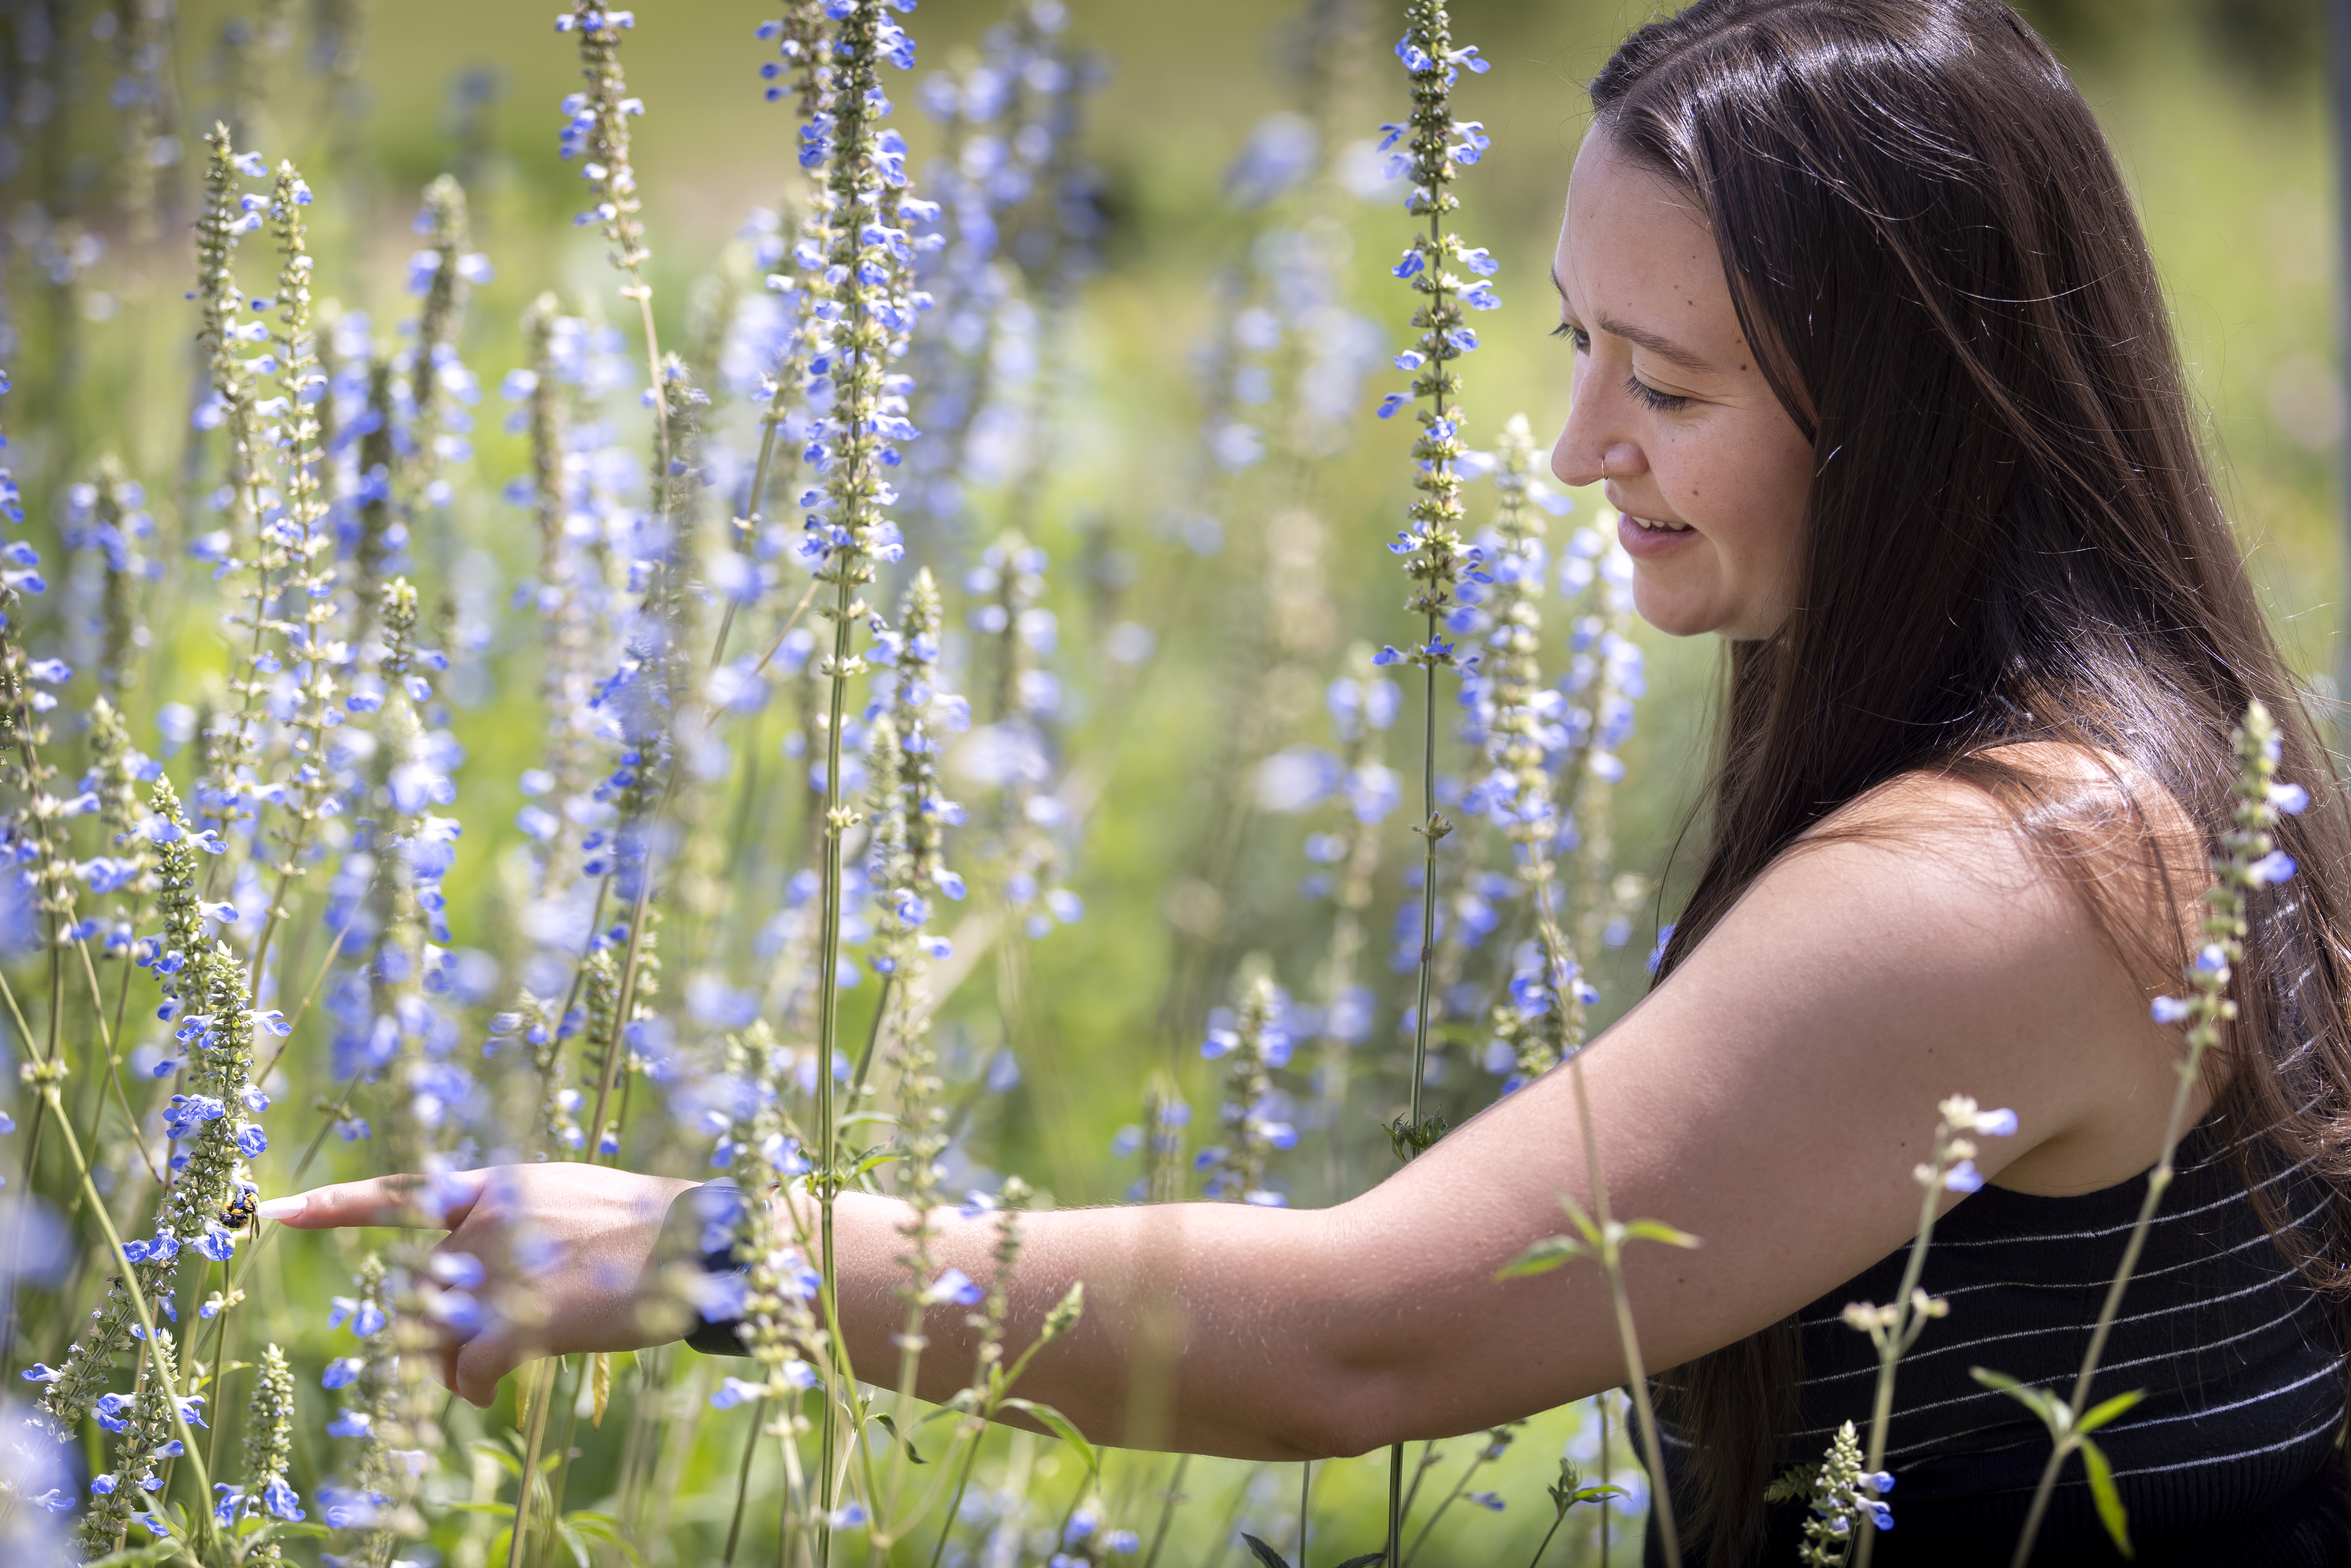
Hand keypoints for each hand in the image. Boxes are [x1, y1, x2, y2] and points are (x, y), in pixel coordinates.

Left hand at [260, 1162, 699, 1407]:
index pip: (403, 1194)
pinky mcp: (519, 1320)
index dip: (335, 1206)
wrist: (700, 1239)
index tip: (275, 1213)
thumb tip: (485, 1287)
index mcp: (500, 1186)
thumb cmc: (651, 1227)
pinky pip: (465, 1373)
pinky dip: (471, 1389)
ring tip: (486, 1371)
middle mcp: (487, 1224)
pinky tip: (490, 1392)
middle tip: (472, 1352)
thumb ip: (519, 1230)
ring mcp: (500, 1270)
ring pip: (438, 1336)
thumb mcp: (575, 1201)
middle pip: (424, 1291)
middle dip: (438, 1329)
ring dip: (453, 1364)